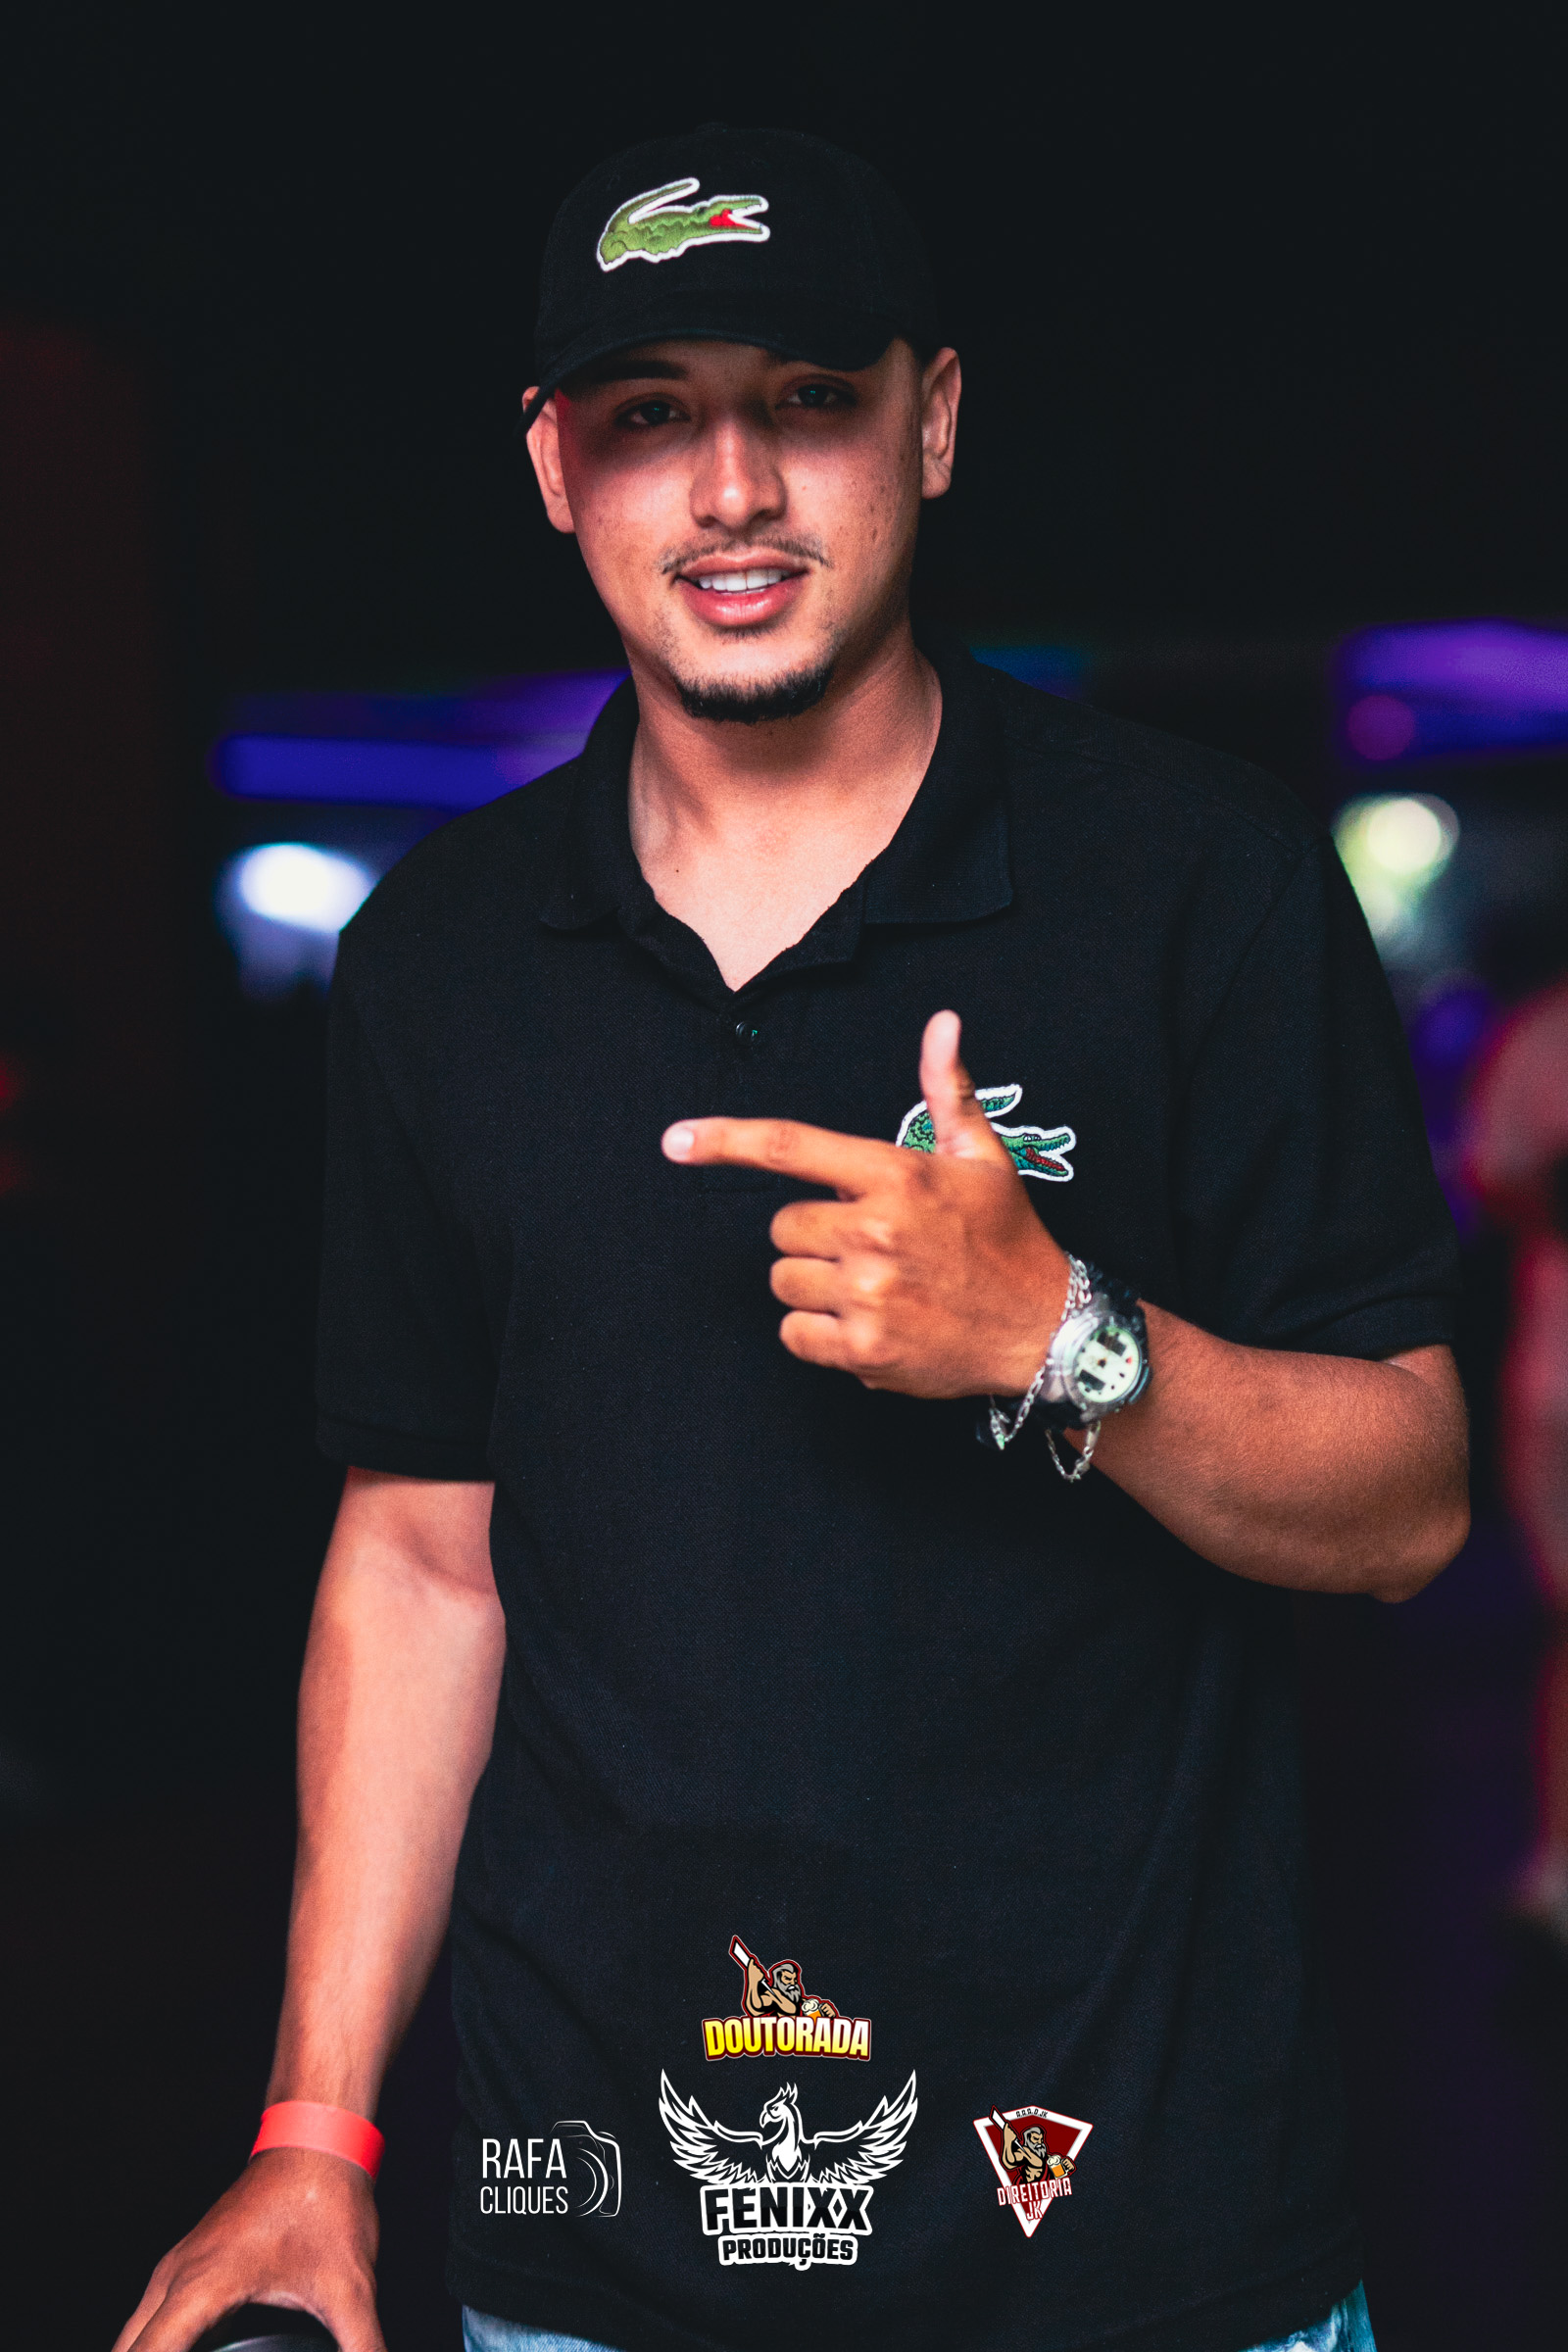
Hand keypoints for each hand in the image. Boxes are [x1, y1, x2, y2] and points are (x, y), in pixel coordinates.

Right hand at [113, 2149, 382, 2351]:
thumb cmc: (325, 2201)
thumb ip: (361, 2347)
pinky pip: (149, 2325)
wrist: (316, 2140)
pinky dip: (155, 2349)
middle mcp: (173, 2279)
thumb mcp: (350, 2287)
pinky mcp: (187, 2270)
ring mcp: (175, 2271)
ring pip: (131, 2340)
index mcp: (200, 2287)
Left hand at [662, 1009, 1069, 1396]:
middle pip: (783, 1225)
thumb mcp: (984, 1156)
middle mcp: (875, 1231)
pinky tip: (868, 1324)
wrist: (1045, 1328)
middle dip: (814, 1233)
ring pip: (785, 1280)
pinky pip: (794, 1334)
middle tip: (870, 1243)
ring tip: (876, 1285)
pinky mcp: (864, 1350)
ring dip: (816, 1283)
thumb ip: (948, 1090)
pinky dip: (818, 1333)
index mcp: (896, 1175)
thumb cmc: (1007, 1236)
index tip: (676, 1141)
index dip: (726, 1141)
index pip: (791, 1148)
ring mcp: (868, 1293)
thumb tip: (943, 1022)